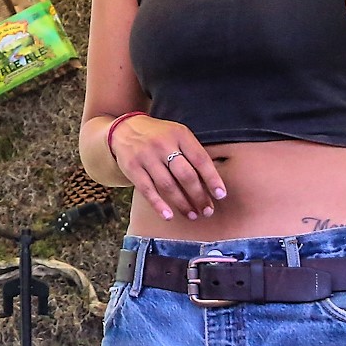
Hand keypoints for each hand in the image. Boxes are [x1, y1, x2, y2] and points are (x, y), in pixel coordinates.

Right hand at [110, 116, 224, 221]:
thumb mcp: (177, 135)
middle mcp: (163, 144)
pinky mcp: (132, 168)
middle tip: (207, 211)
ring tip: (192, 215)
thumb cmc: (159, 136)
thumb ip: (192, 153)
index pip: (200, 159)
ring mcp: (146, 156)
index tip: (220, 195)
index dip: (212, 179)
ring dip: (182, 203)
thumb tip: (210, 182)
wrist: (124, 129)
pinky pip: (147, 190)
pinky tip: (168, 215)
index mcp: (180, 135)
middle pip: (185, 175)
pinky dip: (158, 204)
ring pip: (168, 185)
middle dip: (199, 196)